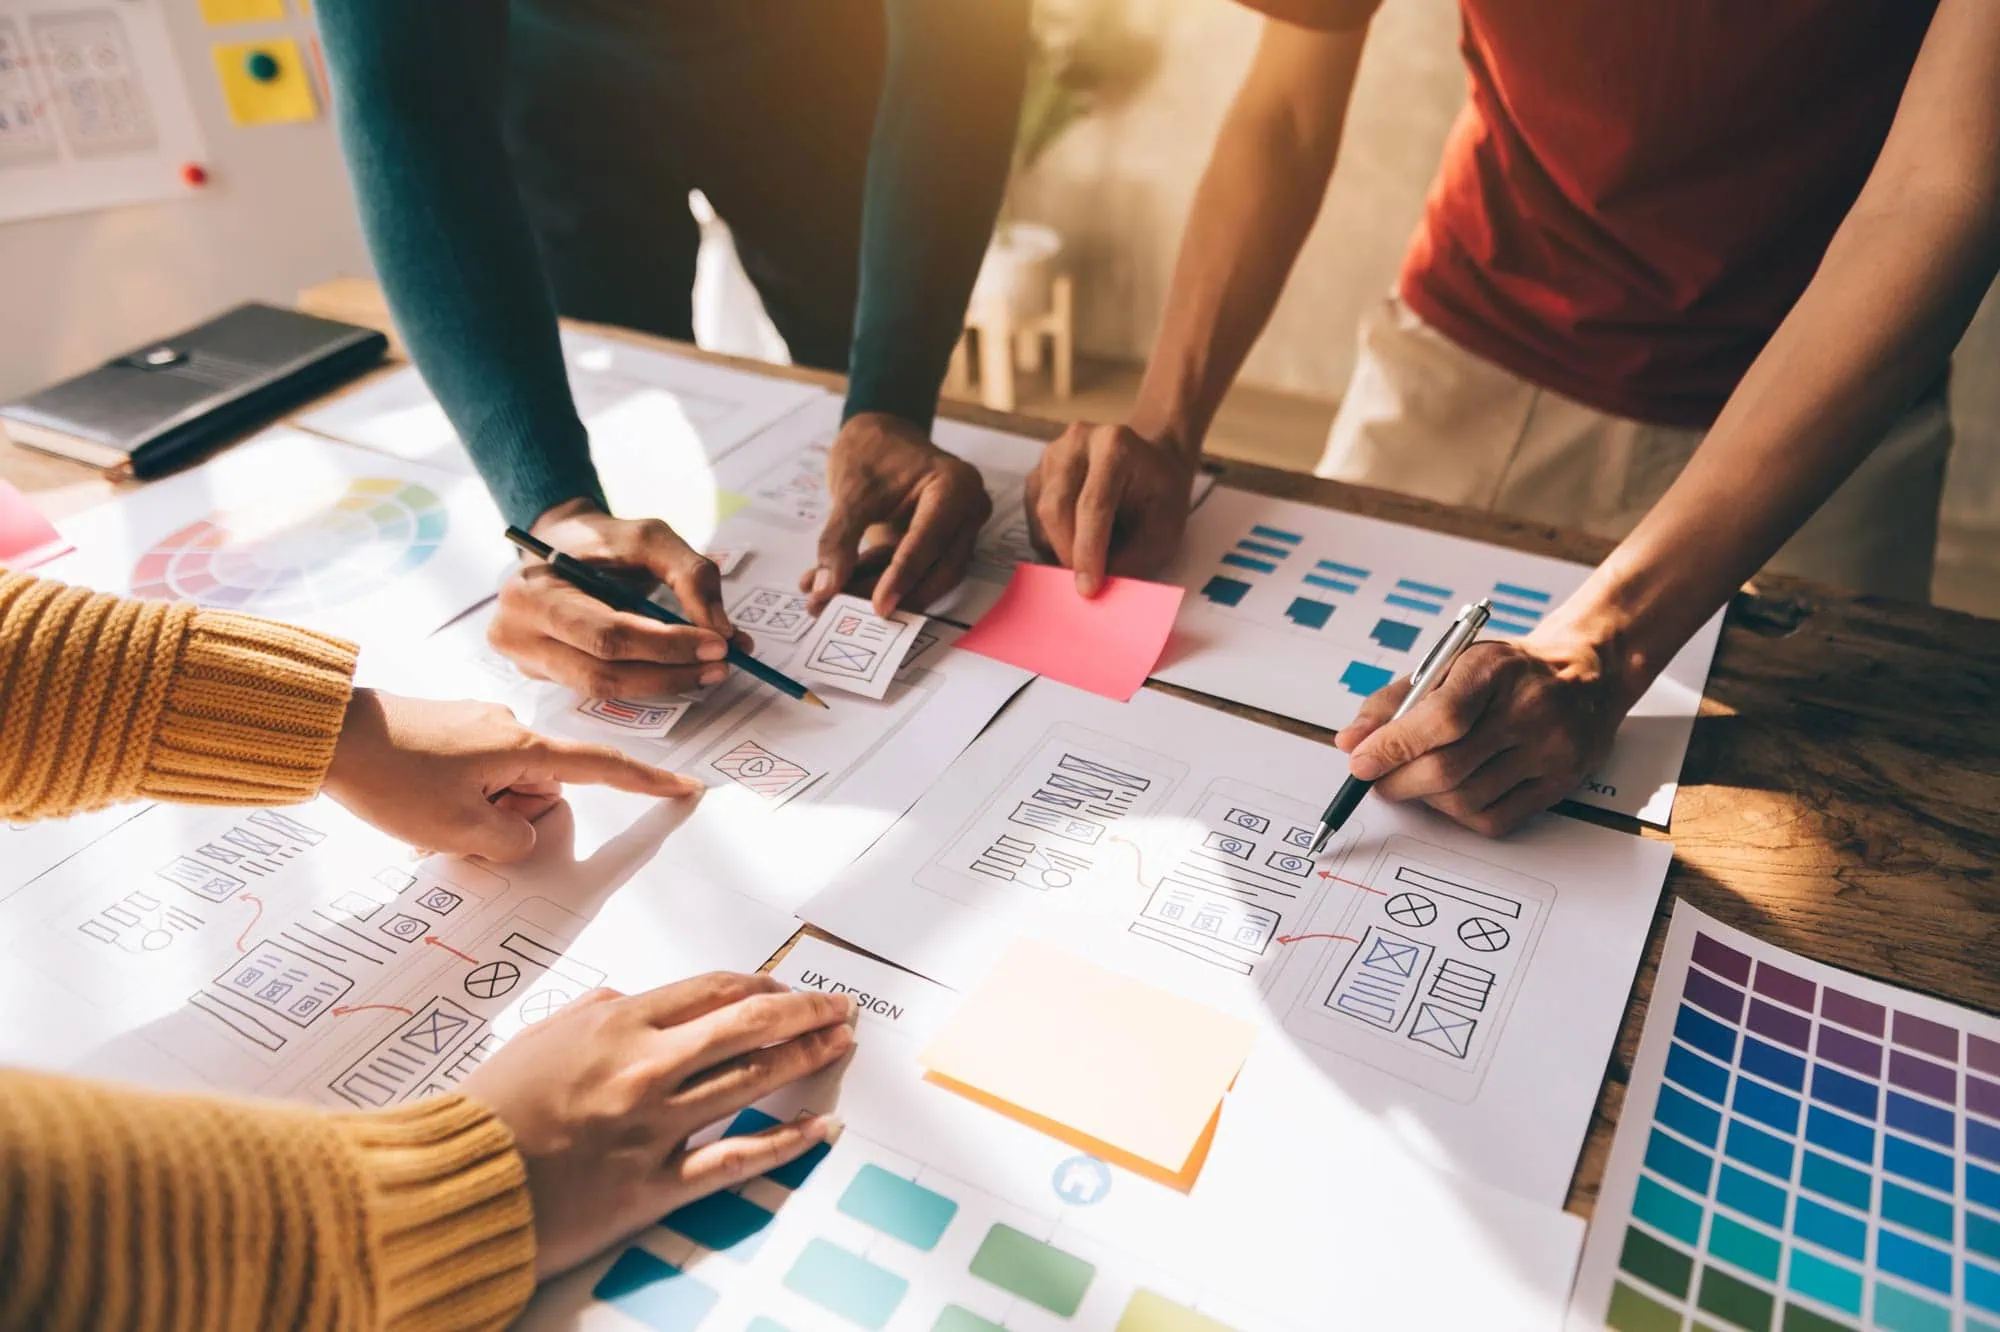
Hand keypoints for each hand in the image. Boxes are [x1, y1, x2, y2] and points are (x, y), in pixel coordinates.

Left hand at [323, 690, 700, 860]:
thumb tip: (521, 832)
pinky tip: (413, 802)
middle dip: (512, 819)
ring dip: (477, 812)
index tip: (684, 787)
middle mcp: (508, 729)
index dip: (646, 782)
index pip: (602, 768)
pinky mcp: (448, 732)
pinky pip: (473, 775)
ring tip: (425, 817)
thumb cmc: (391, 776)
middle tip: (456, 830)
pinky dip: (456, 798)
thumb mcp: (458, 830)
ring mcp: (477, 728)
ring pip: (503, 787)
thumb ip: (510, 841)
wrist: (326, 733)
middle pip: (540, 791)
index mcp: (522, 749)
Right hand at [460, 973, 853, 1279]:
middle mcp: (644, 1068)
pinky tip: (819, 1126)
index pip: (713, 989)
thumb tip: (628, 999)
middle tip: (838, 1008)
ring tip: (839, 1046)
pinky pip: (734, 1159)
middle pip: (748, 1026)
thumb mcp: (538, 1037)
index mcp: (616, 1025)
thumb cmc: (486, 1110)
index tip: (788, 991)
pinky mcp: (653, 1185)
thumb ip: (592, 1013)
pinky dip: (784, 1140)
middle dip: (804, 1012)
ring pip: (752, 1080)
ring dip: (805, 1060)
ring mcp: (654, 1127)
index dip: (762, 986)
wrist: (454, 1184)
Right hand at [492, 500, 748, 699]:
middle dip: (670, 671)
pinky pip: (599, 688)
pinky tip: (676, 670)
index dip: (666, 645)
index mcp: (533, 591)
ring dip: (662, 684)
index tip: (718, 644)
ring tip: (707, 670)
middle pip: (602, 672)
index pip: (607, 634)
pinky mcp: (543, 675)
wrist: (557, 543)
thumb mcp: (648, 536)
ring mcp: (526, 660)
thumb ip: (689, 573)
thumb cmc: (601, 541)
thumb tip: (721, 630)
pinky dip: (645, 682)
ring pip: (602, 689)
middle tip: (721, 664)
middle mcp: (517, 631)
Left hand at [803, 412, 991, 615]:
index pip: (929, 541)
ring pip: (925, 576)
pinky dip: (877, 579)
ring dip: (879, 590)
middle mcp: (967, 511)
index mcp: (955, 487)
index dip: (902, 577)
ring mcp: (958, 530)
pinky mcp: (939, 545)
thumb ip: (838, 540)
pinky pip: (913, 570)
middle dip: (892, 594)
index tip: (878, 607)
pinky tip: (841, 586)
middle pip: (937, 569)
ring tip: (831, 599)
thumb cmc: (873, 451)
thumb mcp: (851, 492)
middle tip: (848, 611)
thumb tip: (826, 588)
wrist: (878, 437)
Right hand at [1025, 422, 1195, 595]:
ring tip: (1091, 552)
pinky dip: (1051, 540)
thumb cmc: (1161, 495)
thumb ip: (1132, 560)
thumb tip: (1094, 588)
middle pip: (1056, 509)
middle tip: (1085, 583)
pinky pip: (1033, 518)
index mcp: (1115, 446)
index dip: (1088, 552)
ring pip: (1040, 516)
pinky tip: (1077, 538)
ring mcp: (1052, 454)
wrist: (1152, 461)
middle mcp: (1077, 442)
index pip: (1093, 505)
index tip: (1088, 589)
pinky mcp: (1038, 472)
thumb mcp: (1163, 529)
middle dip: (1068, 554)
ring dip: (1060, 547)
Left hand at [1333, 630, 1634, 835]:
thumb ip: (1395, 702)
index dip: (1393, 747)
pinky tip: (1451, 795)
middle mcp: (1529, 710)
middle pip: (1448, 768)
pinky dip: (1459, 815)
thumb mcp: (1450, 664)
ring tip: (1415, 782)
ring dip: (1426, 800)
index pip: (1440, 718)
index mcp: (1494, 669)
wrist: (1586, 673)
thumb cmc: (1507, 671)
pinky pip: (1494, 819)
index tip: (1360, 763)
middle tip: (1378, 781)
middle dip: (1398, 782)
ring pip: (1466, 800)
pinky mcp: (1560, 783)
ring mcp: (1550, 750)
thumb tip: (1350, 742)